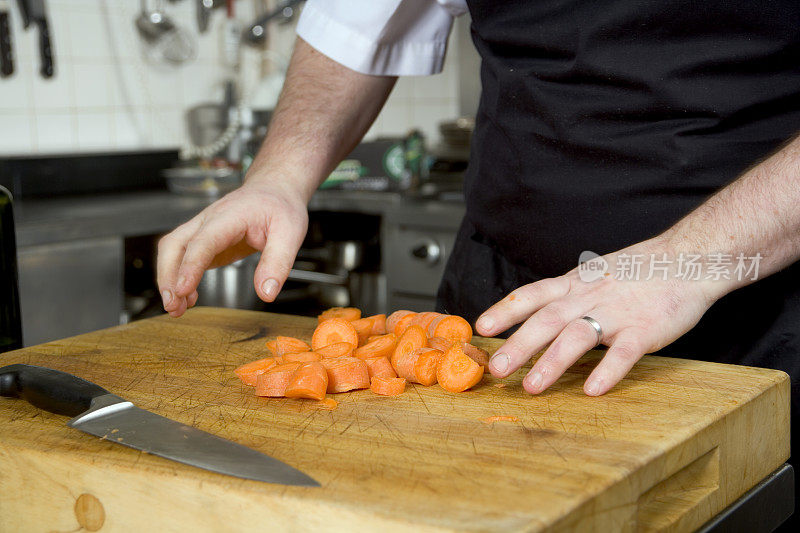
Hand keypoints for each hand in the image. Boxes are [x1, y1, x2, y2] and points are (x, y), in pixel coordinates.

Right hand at [157, 181, 308, 316]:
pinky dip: (179, 278)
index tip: (182, 290)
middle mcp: (209, 220)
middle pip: (175, 244)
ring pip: (172, 250)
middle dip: (168, 276)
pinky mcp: (204, 242)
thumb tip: (266, 293)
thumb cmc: (280, 206)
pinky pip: (182, 258)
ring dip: (168, 279)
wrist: (274, 190)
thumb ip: (278, 263)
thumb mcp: (290, 233)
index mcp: (231, 216)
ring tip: (176, 308)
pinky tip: (187, 298)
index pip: (204, 241)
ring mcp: (203, 230)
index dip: (190, 266)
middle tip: (173, 305)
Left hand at [476, 238, 718, 395]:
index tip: (482, 327)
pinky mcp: (646, 329)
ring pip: (577, 337)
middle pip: (547, 320)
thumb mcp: (594, 276)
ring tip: (531, 386)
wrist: (688, 258)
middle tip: (497, 369)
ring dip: (551, 362)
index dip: (505, 310)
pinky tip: (592, 389)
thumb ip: (567, 297)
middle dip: (518, 345)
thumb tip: (534, 321)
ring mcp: (617, 312)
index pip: (532, 295)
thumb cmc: (638, 271)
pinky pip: (623, 352)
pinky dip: (607, 370)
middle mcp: (590, 297)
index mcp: (575, 284)